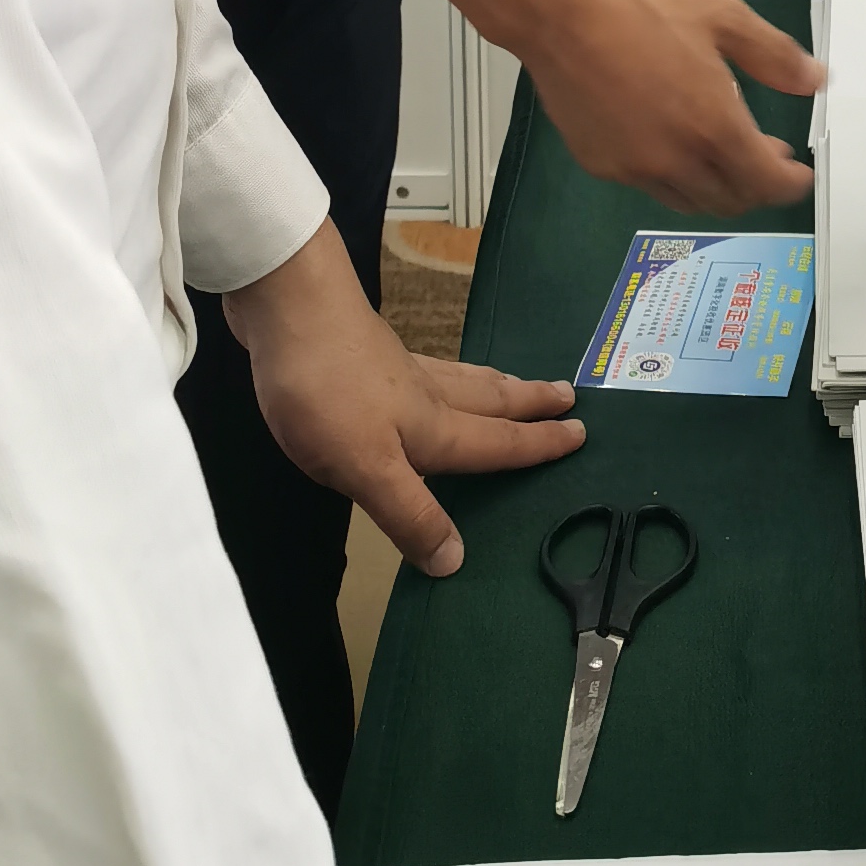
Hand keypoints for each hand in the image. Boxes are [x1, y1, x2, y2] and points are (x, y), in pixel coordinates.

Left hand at [227, 219, 583, 574]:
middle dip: (529, 404)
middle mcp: (423, 394)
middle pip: (488, 400)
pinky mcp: (363, 349)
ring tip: (515, 384)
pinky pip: (425, 368)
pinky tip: (428, 373)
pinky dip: (446, 373)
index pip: (494, 443)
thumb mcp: (364, 468)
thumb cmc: (326, 392)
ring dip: (493, 386)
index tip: (579, 435)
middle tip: (568, 396)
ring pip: (460, 379)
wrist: (285, 305)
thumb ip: (408, 512)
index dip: (535, 446)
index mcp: (430, 427)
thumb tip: (456, 561)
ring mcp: (394, 366)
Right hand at [517, 0, 821, 216]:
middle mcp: (677, 161)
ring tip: (723, 152)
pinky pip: (649, 183)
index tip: (800, 174)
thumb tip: (815, 82)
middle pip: (731, 199)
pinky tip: (671, 139)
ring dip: (717, 185)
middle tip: (767, 155)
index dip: (791, 184)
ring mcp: (635, 168)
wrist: (562, 11)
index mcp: (715, 128)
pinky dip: (673, 173)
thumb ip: (774, 55)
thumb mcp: (723, 15)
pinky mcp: (601, 164)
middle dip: (757, 185)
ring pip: (690, 199)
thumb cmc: (645, 7)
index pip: (766, 183)